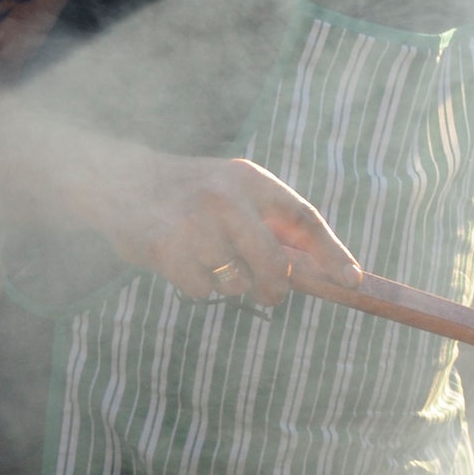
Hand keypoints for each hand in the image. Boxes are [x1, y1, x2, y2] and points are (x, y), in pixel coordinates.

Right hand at [81, 152, 361, 306]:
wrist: (120, 180)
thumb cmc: (191, 193)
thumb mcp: (235, 191)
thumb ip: (272, 224)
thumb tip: (325, 271)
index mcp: (251, 180)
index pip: (304, 219)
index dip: (332, 253)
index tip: (353, 281)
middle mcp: (227, 198)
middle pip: (274, 264)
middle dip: (276, 288)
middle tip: (270, 294)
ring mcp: (195, 223)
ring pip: (236, 283)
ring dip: (227, 283)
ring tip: (206, 258)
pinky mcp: (166, 248)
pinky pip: (201, 291)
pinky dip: (196, 286)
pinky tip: (181, 262)